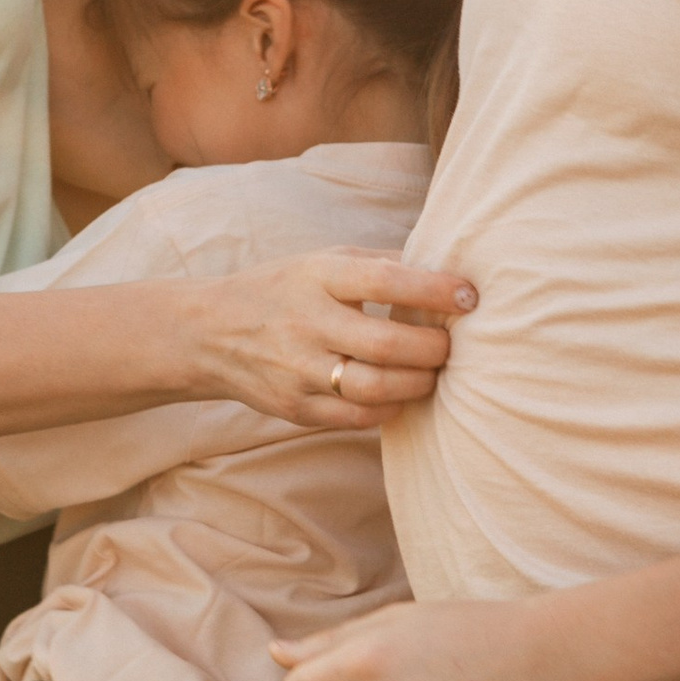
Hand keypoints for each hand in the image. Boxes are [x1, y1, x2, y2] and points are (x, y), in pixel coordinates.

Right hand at [205, 249, 475, 430]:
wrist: (209, 333)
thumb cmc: (284, 289)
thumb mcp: (323, 261)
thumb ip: (381, 264)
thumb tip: (450, 271)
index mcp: (317, 277)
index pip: (385, 280)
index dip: (435, 289)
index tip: (470, 297)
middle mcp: (306, 323)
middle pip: (386, 345)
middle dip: (434, 349)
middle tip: (453, 346)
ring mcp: (297, 370)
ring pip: (375, 389)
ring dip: (418, 384)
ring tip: (433, 373)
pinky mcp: (295, 408)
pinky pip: (357, 419)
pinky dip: (390, 409)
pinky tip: (400, 395)